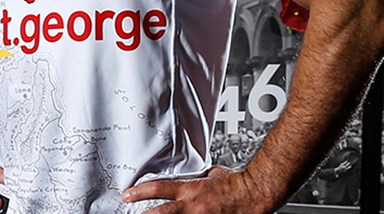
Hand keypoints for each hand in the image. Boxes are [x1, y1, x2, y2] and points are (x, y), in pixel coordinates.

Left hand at [121, 166, 275, 213]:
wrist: (256, 193)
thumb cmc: (238, 183)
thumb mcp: (213, 174)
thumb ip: (200, 177)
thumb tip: (194, 175)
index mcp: (191, 190)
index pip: (159, 189)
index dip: (139, 192)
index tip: (127, 195)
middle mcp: (193, 206)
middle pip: (160, 213)